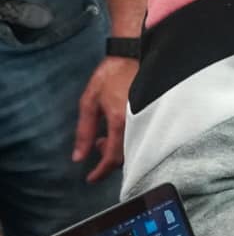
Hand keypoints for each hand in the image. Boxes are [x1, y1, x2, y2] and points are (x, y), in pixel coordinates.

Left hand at [73, 56, 136, 183]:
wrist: (133, 56)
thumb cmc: (111, 76)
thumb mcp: (89, 102)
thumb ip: (84, 131)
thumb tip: (79, 156)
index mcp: (119, 121)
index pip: (111, 157)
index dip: (100, 172)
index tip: (91, 179)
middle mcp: (136, 124)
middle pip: (125, 157)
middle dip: (107, 160)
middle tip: (94, 148)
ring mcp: (147, 120)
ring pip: (133, 148)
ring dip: (116, 150)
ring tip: (103, 137)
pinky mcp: (152, 116)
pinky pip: (141, 138)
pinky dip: (126, 141)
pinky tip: (117, 131)